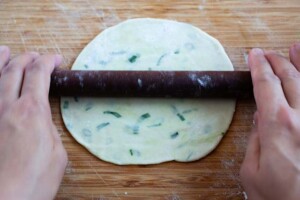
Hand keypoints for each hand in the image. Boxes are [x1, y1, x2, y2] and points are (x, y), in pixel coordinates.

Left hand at [0, 46, 66, 199]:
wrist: (5, 199)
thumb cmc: (34, 181)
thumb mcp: (58, 153)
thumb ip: (49, 130)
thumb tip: (42, 121)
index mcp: (32, 111)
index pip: (39, 75)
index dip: (48, 62)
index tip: (56, 60)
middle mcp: (7, 106)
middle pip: (15, 70)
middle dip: (27, 59)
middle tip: (36, 56)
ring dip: (2, 61)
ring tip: (6, 51)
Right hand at [240, 43, 299, 199]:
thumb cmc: (278, 198)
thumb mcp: (252, 172)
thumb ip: (255, 140)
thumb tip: (259, 117)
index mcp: (279, 127)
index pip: (266, 85)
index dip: (258, 67)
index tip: (253, 55)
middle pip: (289, 78)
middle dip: (276, 61)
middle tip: (266, 54)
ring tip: (293, 48)